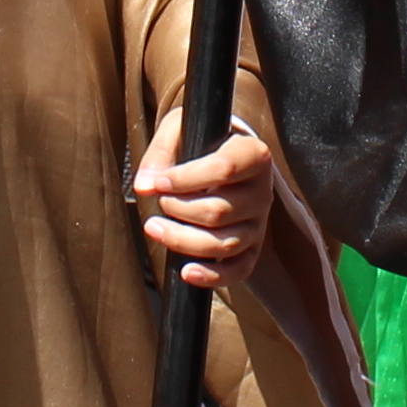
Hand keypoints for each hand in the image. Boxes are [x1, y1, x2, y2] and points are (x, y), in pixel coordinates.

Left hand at [133, 120, 274, 289]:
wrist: (227, 163)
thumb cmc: (202, 142)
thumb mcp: (181, 130)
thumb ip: (161, 151)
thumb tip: (144, 186)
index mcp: (253, 153)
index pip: (224, 169)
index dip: (187, 179)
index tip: (159, 183)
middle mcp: (262, 190)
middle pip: (220, 211)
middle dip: (179, 209)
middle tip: (160, 201)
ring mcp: (259, 223)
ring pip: (225, 243)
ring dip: (183, 240)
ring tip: (154, 227)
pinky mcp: (252, 249)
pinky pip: (239, 270)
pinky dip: (212, 276)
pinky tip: (186, 272)